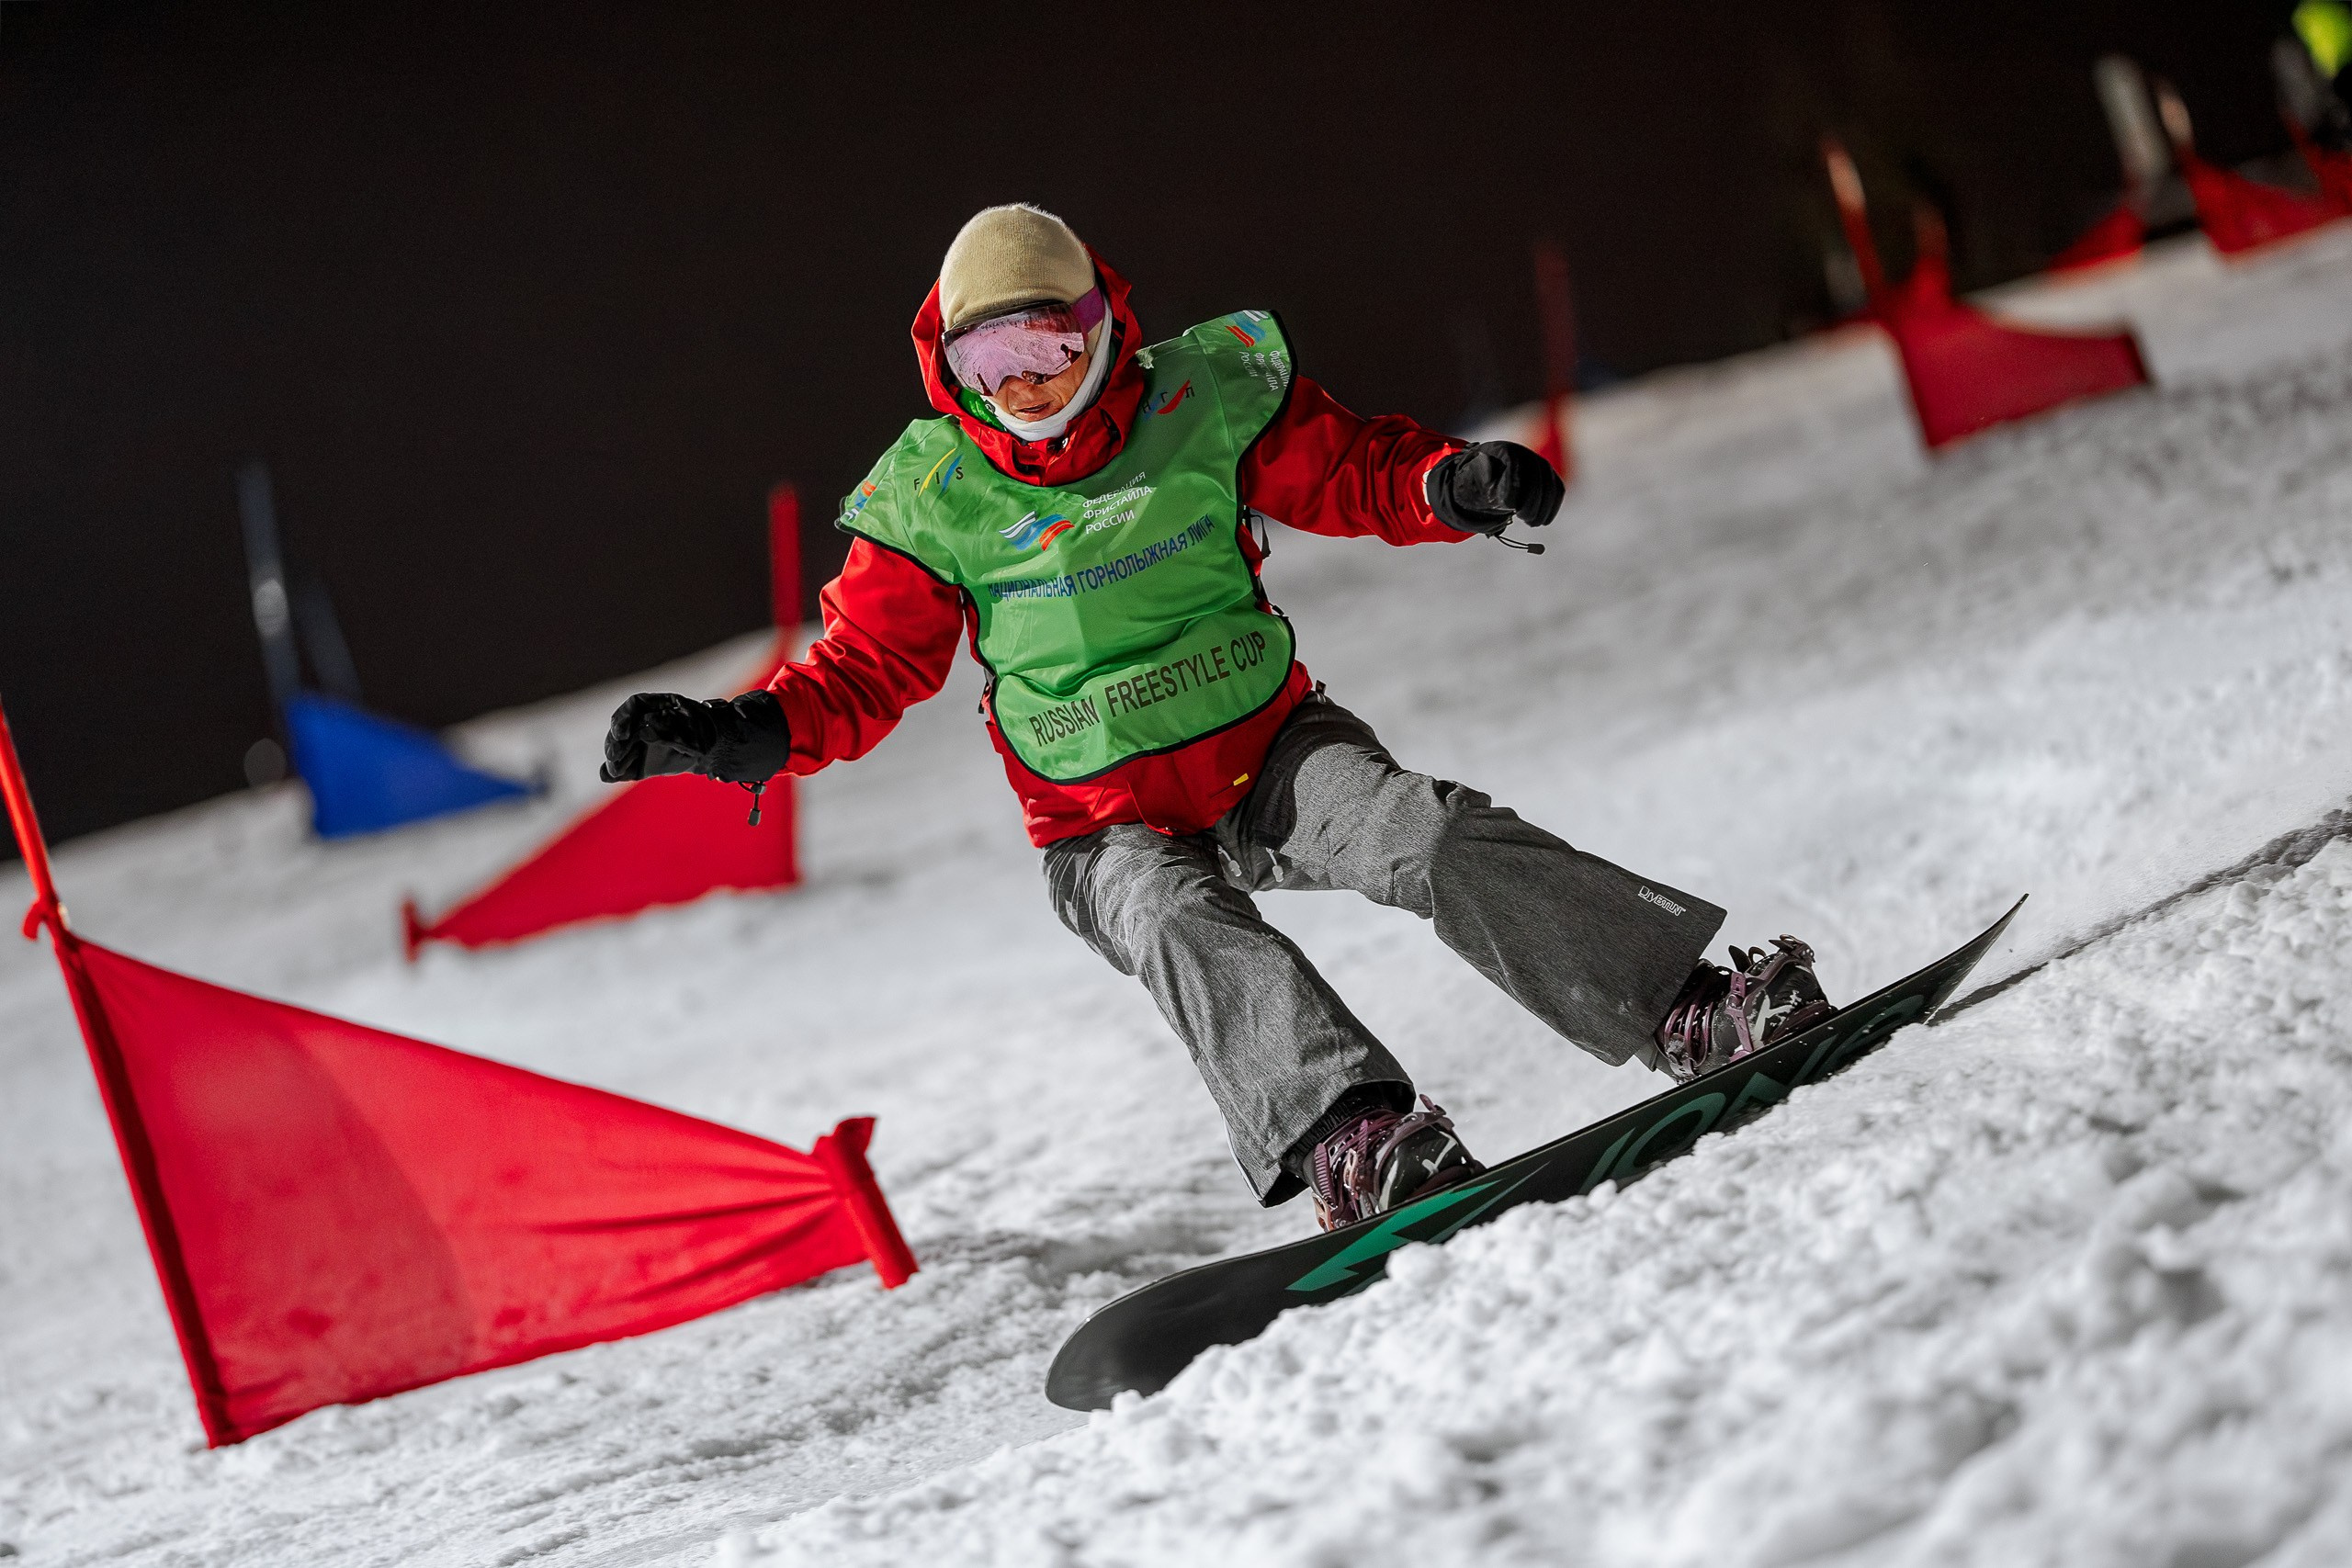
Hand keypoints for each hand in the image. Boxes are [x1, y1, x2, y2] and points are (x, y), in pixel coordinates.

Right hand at [599, 690, 792, 784]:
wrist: (717, 751)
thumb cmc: (706, 734)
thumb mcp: (693, 729)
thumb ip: (670, 730)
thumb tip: (645, 733)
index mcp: (658, 706)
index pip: (634, 706)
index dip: (623, 717)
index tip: (621, 732)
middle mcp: (644, 722)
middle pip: (622, 729)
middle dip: (615, 742)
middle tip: (615, 755)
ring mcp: (641, 742)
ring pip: (619, 748)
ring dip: (614, 758)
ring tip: (616, 769)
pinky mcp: (640, 763)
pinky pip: (624, 766)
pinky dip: (613, 772)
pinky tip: (608, 776)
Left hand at [1426, 442, 1564, 535]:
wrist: (1489, 474)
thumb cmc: (1476, 480)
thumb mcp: (1471, 483)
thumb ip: (1477, 487)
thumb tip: (1481, 497)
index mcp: (1501, 450)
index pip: (1515, 465)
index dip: (1514, 487)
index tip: (1510, 506)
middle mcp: (1523, 452)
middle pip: (1537, 475)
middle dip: (1532, 500)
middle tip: (1524, 519)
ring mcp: (1538, 462)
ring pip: (1549, 483)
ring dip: (1543, 505)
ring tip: (1532, 522)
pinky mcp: (1547, 475)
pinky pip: (1556, 488)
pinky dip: (1552, 505)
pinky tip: (1543, 520)